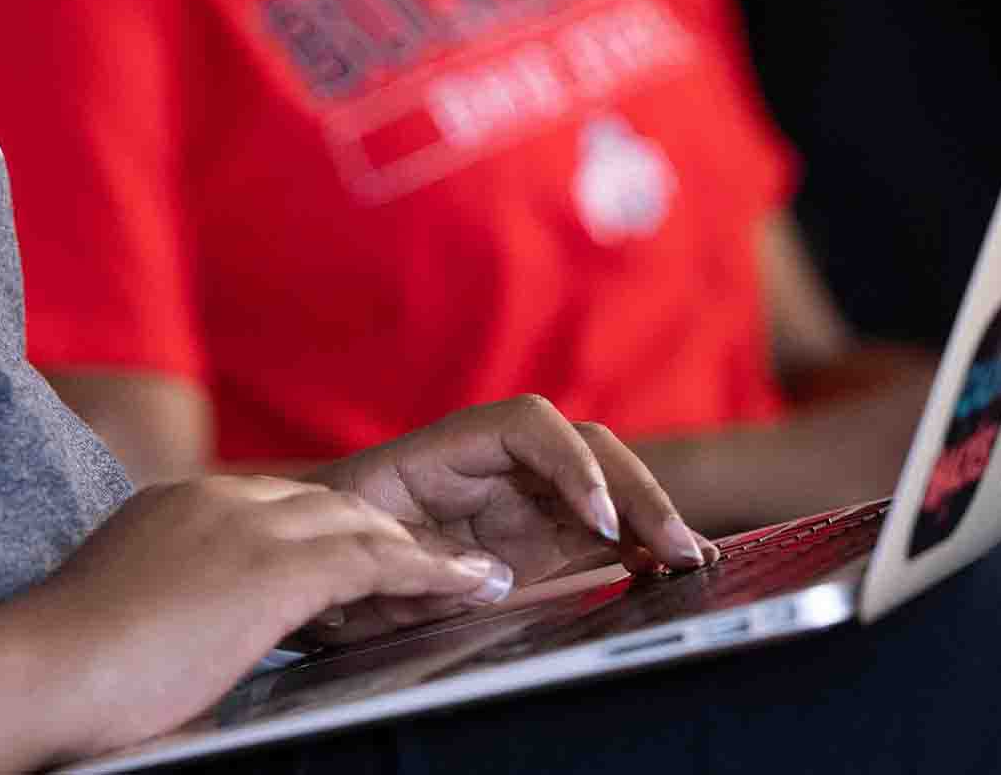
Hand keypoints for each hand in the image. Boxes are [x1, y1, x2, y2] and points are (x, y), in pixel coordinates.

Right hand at [4, 474, 523, 758]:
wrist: (42, 668)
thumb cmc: (66, 671)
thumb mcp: (125, 616)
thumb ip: (167, 609)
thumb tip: (179, 651)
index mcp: (177, 505)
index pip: (277, 508)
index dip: (328, 539)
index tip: (362, 573)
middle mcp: (219, 498)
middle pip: (329, 504)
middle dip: (383, 538)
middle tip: (435, 567)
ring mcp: (249, 525)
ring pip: (361, 523)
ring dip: (419, 552)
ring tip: (470, 575)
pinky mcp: (277, 566)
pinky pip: (377, 560)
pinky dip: (430, 571)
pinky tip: (467, 585)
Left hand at [299, 396, 716, 642]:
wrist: (310, 570)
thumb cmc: (324, 551)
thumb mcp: (357, 554)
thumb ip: (419, 560)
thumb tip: (493, 575)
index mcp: (442, 453)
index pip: (524, 426)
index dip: (567, 462)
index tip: (591, 517)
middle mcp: (493, 468)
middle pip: (581, 449)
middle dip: (633, 490)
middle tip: (673, 545)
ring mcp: (520, 502)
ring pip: (602, 487)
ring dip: (649, 516)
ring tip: (690, 558)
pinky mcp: (538, 541)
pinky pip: (599, 531)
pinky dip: (638, 545)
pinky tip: (672, 567)